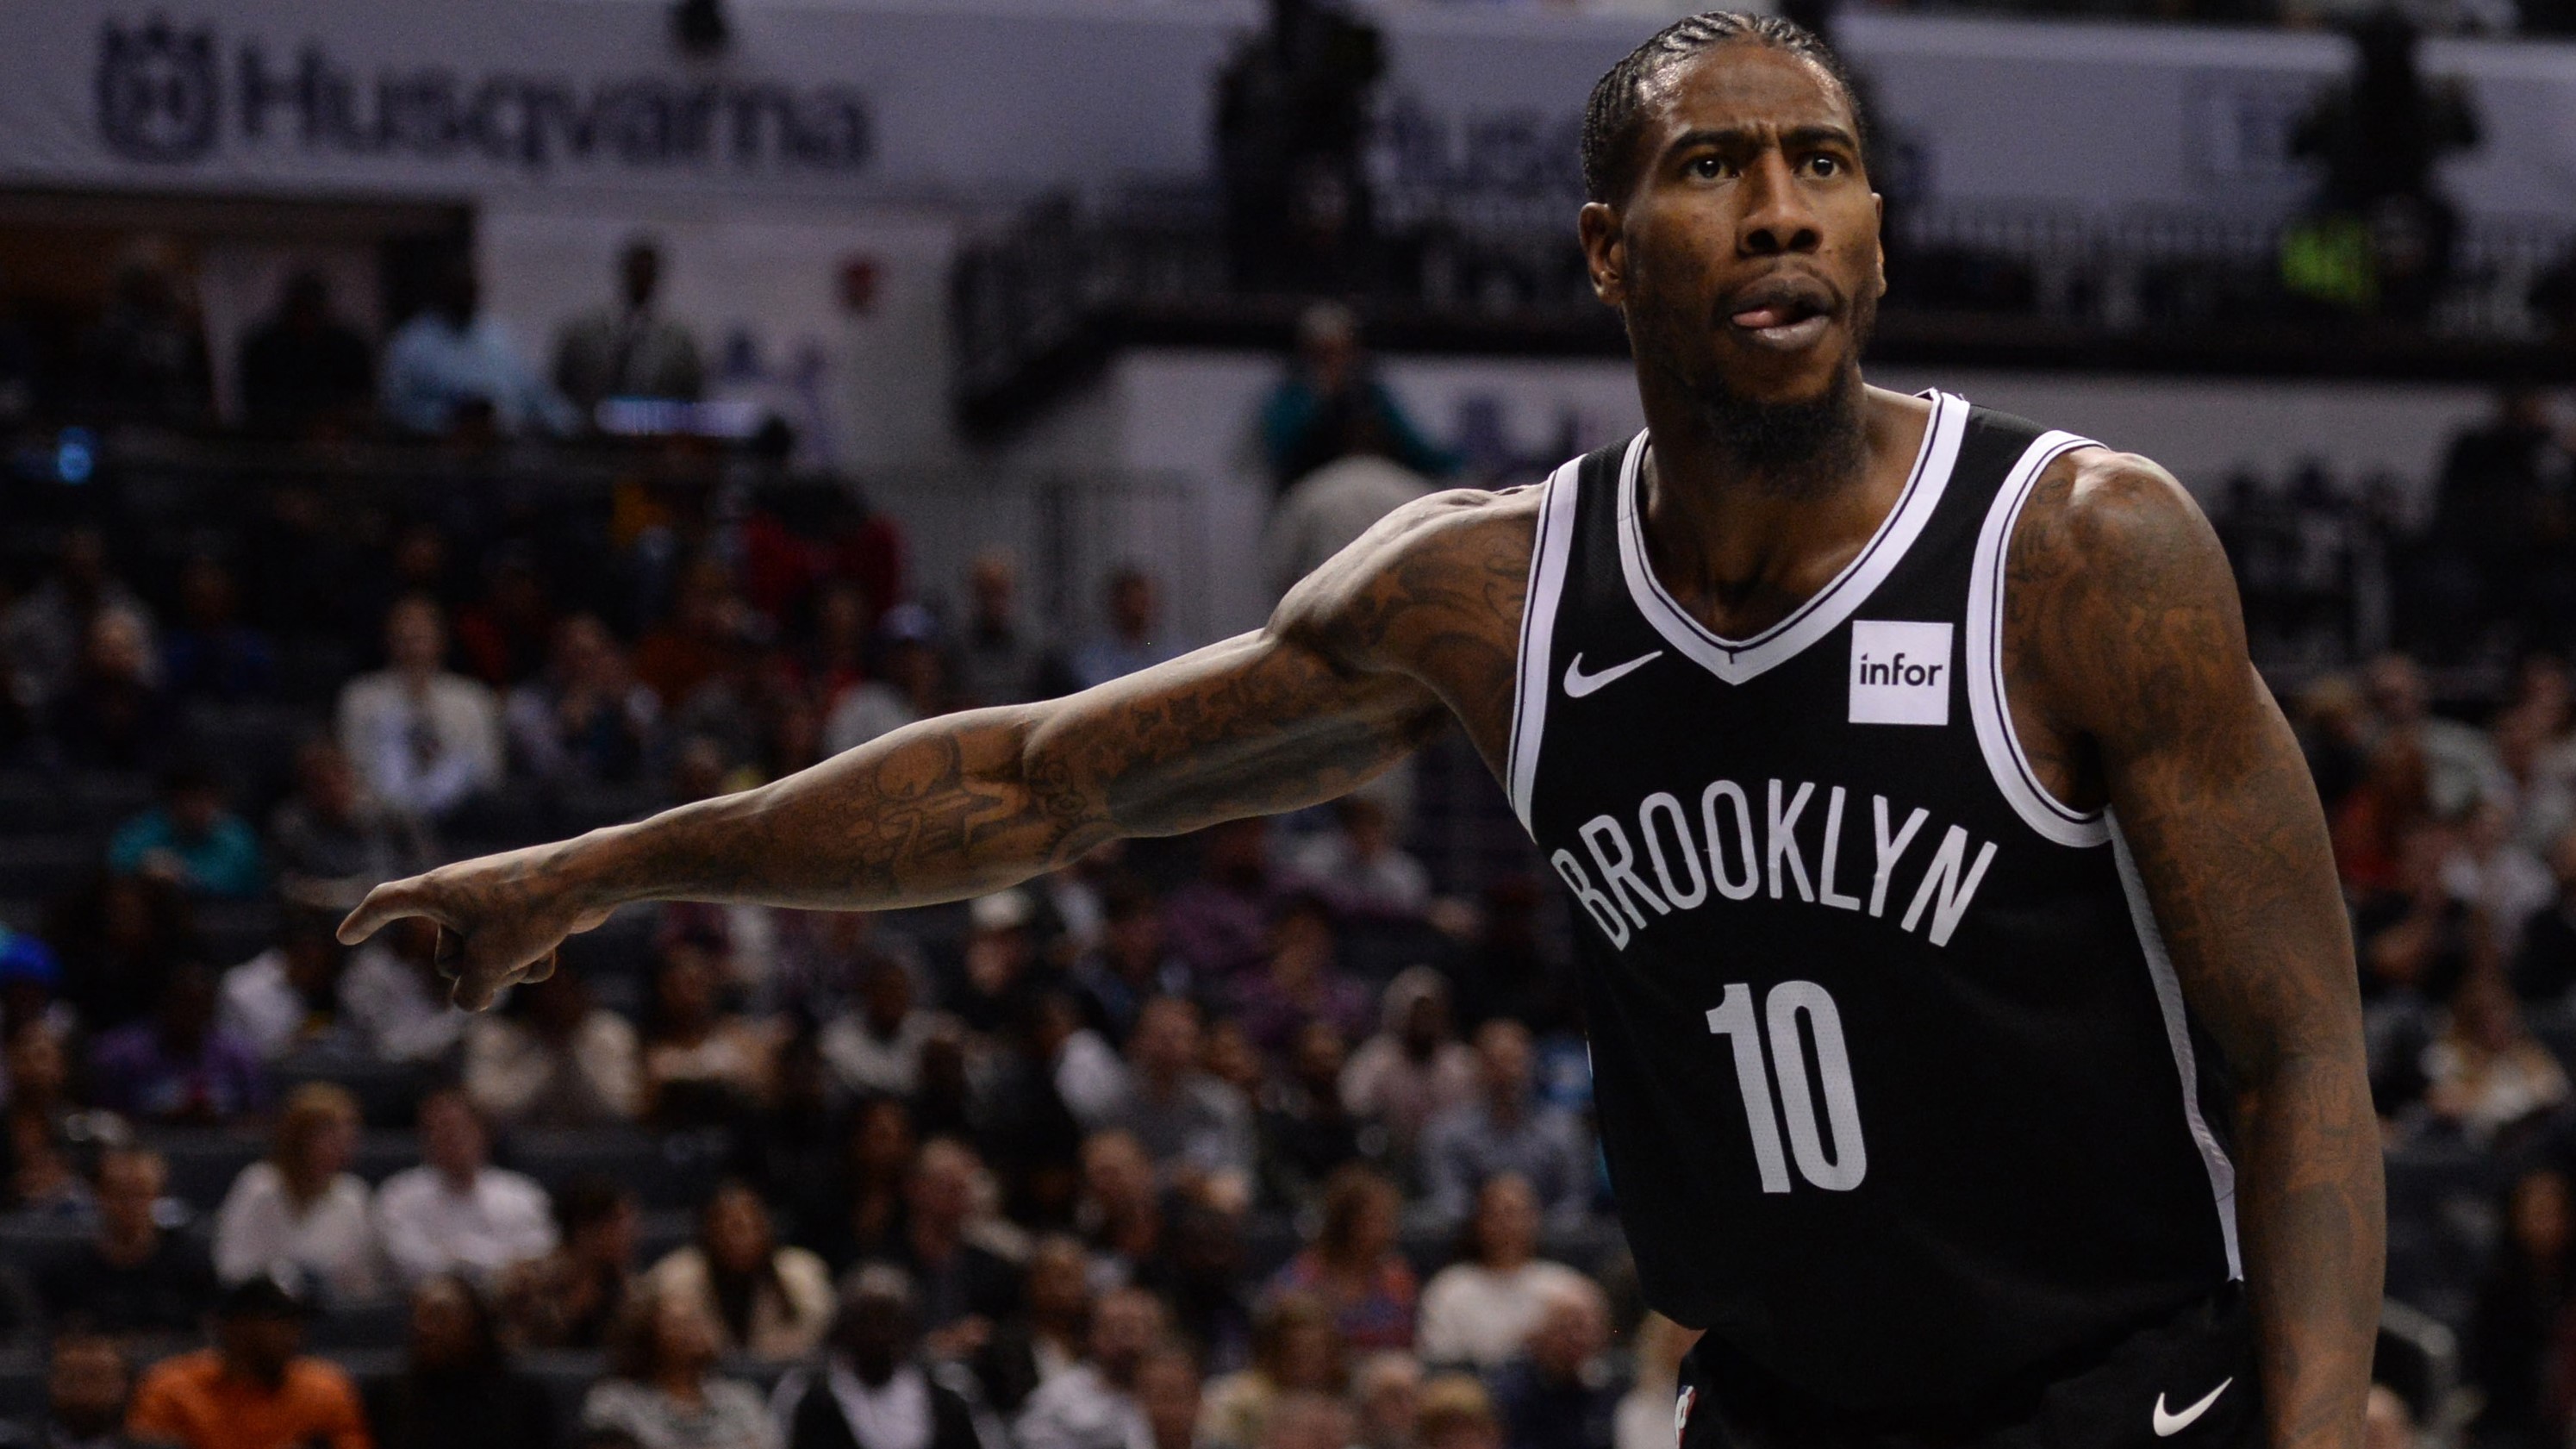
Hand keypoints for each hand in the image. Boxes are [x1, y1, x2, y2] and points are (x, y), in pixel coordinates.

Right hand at [337, 841, 615, 1009]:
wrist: (590, 876)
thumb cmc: (531, 911)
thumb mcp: (489, 965)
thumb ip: (469, 994)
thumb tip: (475, 999)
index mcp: (438, 891)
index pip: (387, 903)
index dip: (364, 922)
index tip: (345, 938)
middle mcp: (459, 892)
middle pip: (449, 960)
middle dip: (477, 970)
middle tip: (503, 950)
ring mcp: (493, 903)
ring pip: (487, 962)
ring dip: (512, 967)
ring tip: (534, 943)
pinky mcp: (524, 913)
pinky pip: (517, 954)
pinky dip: (534, 958)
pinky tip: (555, 944)